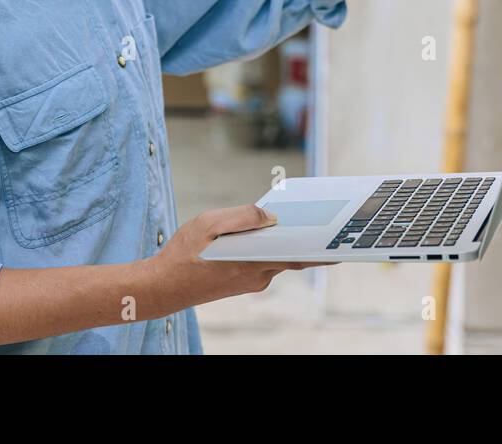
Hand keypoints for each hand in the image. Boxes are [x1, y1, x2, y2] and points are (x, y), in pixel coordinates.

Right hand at [145, 205, 330, 311]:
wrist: (162, 287)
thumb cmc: (184, 254)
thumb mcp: (209, 224)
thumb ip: (242, 217)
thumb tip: (273, 216)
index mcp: (254, 263)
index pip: (298, 256)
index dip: (320, 249)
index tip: (340, 240)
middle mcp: (258, 276)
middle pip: (290, 253)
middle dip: (303, 236)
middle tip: (321, 215)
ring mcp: (252, 280)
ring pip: (276, 256)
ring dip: (283, 239)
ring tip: (291, 215)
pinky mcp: (244, 280)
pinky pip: (264, 260)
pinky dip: (268, 246)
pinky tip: (263, 230)